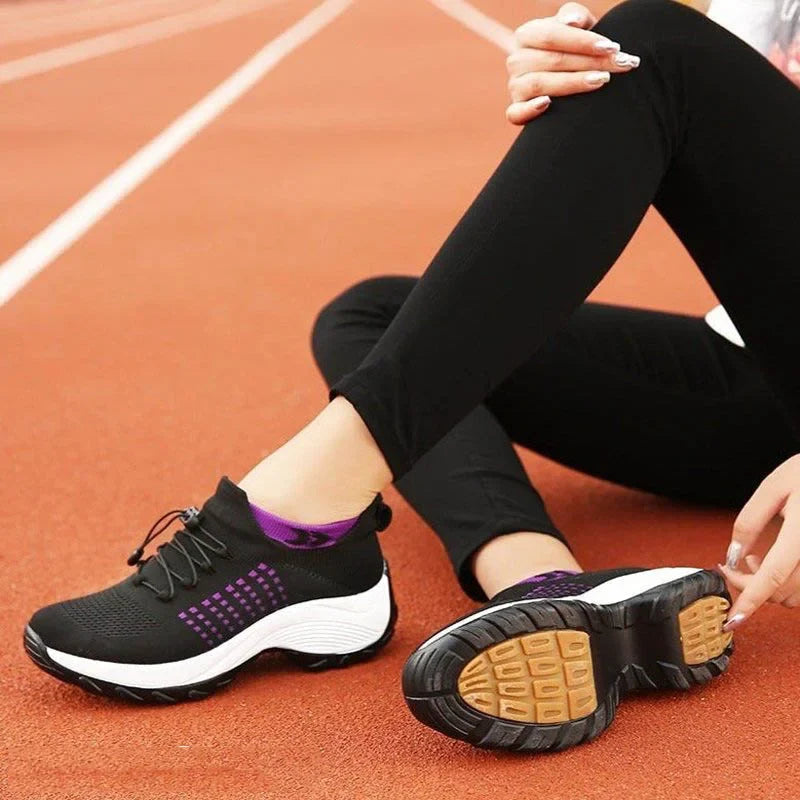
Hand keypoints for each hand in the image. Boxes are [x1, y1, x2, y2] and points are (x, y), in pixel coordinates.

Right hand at [506, 2, 640, 124]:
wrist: (570, 77)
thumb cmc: (576, 48)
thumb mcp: (579, 26)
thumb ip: (575, 16)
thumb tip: (572, 22)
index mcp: (527, 35)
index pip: (551, 36)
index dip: (582, 41)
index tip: (612, 46)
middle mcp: (517, 60)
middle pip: (552, 60)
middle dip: (590, 62)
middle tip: (621, 64)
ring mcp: (515, 86)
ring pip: (540, 84)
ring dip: (573, 82)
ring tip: (602, 80)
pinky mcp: (515, 110)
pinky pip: (516, 113)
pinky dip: (529, 110)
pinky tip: (548, 104)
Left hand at [720, 454, 799, 628]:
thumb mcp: (773, 488)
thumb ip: (749, 521)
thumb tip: (733, 555)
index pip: (772, 578)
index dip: (750, 603)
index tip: (733, 621)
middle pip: (780, 590)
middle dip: (750, 584)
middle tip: (734, 564)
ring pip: (795, 595)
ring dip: (769, 586)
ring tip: (757, 558)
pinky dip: (786, 583)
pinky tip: (777, 561)